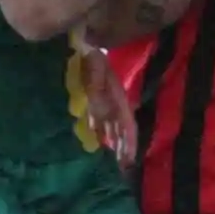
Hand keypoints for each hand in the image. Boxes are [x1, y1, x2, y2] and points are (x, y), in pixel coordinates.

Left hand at [80, 45, 136, 168]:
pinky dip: (99, 131)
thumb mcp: (95, 76)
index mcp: (119, 98)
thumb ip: (98, 96)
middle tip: (123, 167)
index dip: (129, 142)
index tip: (129, 159)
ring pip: (112, 125)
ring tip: (114, 159)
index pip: (128, 125)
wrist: (84, 46)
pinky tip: (97, 139)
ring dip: (113, 141)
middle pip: (121, 129)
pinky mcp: (94, 99)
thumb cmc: (91, 59)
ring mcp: (105, 101)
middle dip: (123, 147)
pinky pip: (99, 119)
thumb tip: (104, 119)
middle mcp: (114, 102)